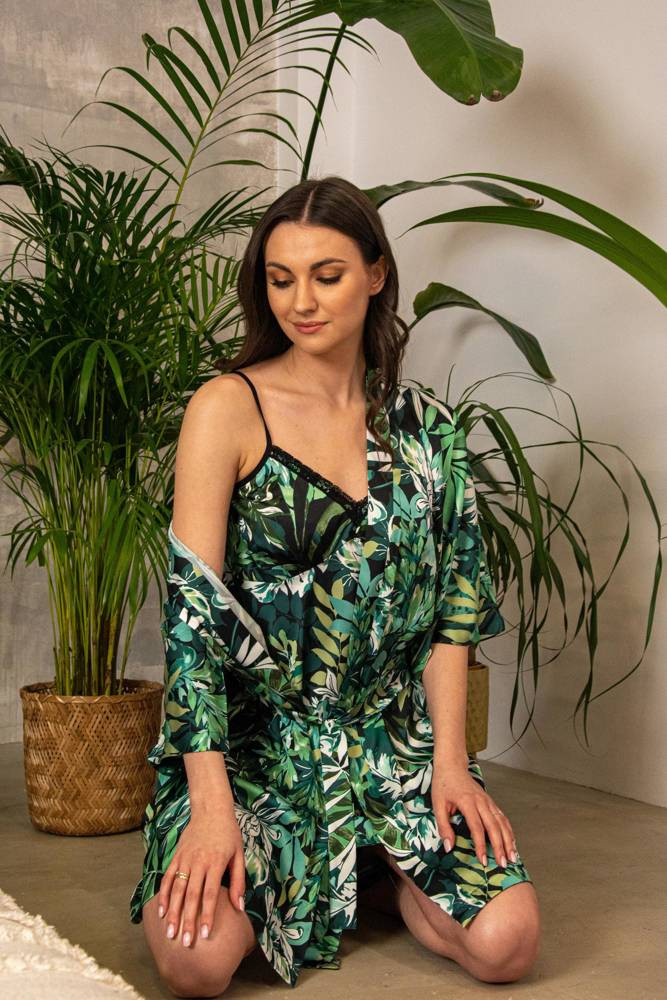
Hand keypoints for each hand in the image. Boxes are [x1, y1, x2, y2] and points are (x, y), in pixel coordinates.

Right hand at [158, 806, 245, 945]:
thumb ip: (239, 881)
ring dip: (173, 913)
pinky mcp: (176, 856)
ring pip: (177, 889)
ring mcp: (185, 859)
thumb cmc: (229, 834)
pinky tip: (161, 912)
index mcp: (216, 862)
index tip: (204, 935)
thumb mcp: (239, 854)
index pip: (210, 894)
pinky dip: (163, 895)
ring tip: (170, 933)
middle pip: (192, 896)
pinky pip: (167, 878)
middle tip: (185, 943)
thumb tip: (239, 907)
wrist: (211, 809)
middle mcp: (198, 861)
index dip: (206, 915)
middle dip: (188, 921)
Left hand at [431, 760, 518, 868]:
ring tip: (512, 857)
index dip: (481, 845)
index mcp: (467, 802)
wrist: (452, 766)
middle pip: (494, 826)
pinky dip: (508, 830)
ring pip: (502, 822)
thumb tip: (448, 847)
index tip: (483, 861)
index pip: (477, 827)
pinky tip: (512, 842)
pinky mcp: (490, 801)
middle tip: (503, 864)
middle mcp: (481, 802)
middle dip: (500, 847)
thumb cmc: (443, 784)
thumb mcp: (437, 804)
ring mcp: (488, 801)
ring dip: (508, 840)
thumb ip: (443, 826)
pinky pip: (502, 817)